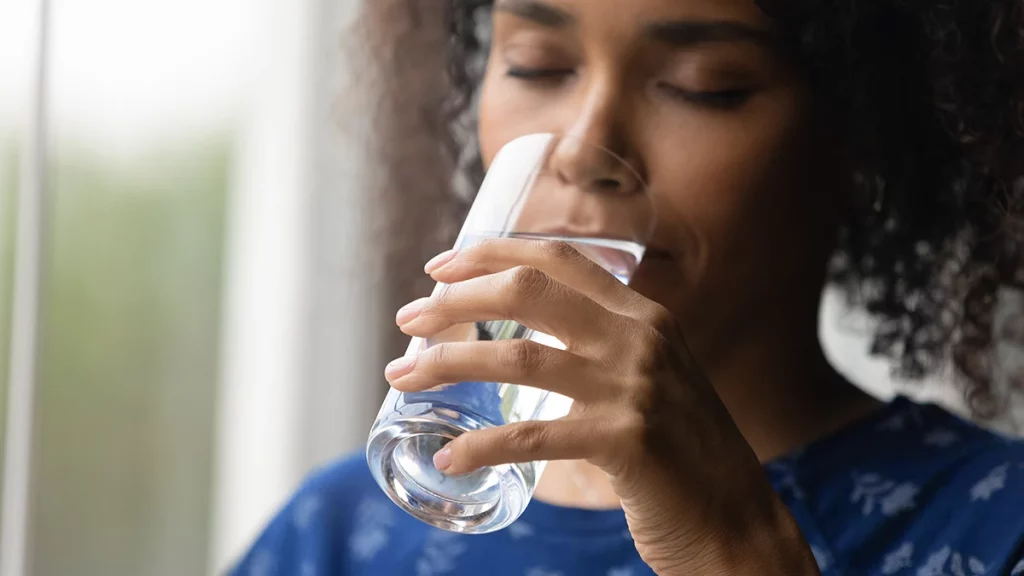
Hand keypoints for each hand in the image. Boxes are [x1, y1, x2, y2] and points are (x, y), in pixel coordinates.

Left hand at [385, 239, 818, 574]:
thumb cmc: (682, 453)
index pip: (558, 258)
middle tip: (409, 319)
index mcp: (645, 315)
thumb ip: (604, 347)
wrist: (736, 520)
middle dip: (457, 301)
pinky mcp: (627, 441)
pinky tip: (449, 458)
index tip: (441, 267)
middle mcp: (641, 339)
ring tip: (402, 376)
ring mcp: (635, 387)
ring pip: (519, 359)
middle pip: (528, 293)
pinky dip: (481, 446)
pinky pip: (532, 437)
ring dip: (448, 364)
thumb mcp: (655, 377)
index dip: (492, 253)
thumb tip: (521, 341)